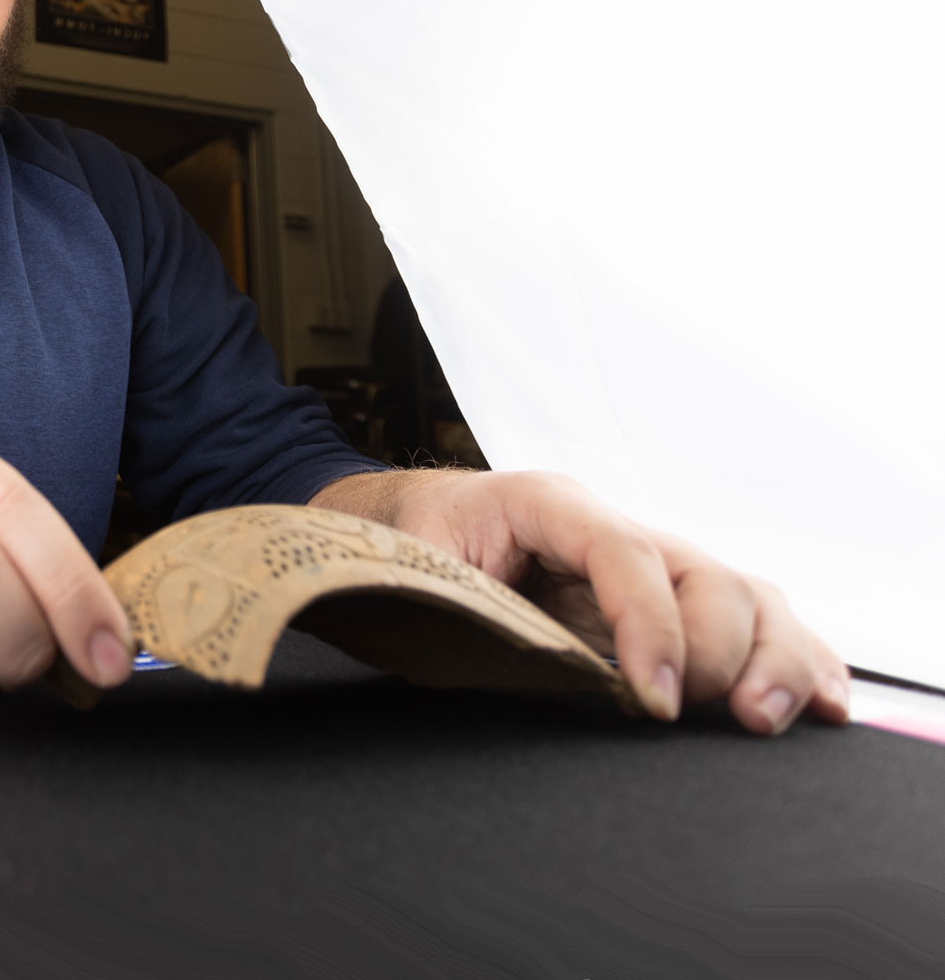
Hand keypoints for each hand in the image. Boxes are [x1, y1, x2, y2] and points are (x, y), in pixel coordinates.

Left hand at [314, 469, 849, 732]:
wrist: (402, 522)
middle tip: (697, 715)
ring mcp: (649, 560)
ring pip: (745, 593)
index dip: (649, 627)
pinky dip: (795, 658)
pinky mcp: (667, 601)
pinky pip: (752, 618)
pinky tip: (821, 703)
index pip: (622, 552)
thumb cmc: (406, 547)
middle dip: (715, 652)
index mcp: (545, 503)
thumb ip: (462, 604)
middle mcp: (611, 526)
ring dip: (773, 658)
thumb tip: (518, 657)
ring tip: (763, 719)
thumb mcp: (412, 569)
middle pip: (704, 574)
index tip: (653, 702)